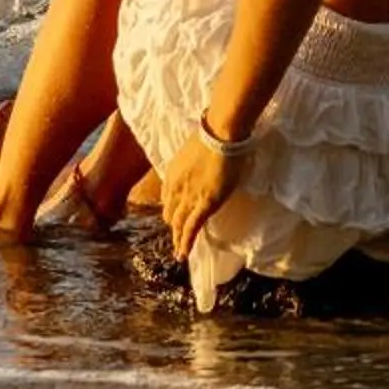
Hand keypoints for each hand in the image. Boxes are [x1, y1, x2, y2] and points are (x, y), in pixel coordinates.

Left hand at [160, 126, 243, 259]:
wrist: (220, 133)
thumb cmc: (213, 134)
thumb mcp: (195, 150)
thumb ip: (194, 162)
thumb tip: (202, 163)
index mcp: (172, 173)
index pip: (167, 198)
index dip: (171, 208)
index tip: (175, 215)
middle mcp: (175, 188)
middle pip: (170, 212)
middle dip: (173, 225)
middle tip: (178, 235)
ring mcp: (189, 197)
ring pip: (179, 224)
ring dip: (178, 239)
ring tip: (179, 251)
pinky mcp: (204, 204)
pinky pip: (192, 228)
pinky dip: (186, 243)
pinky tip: (183, 255)